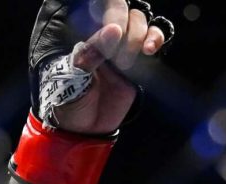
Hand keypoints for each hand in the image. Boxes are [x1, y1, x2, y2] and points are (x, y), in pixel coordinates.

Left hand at [35, 0, 170, 136]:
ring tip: (125, 64)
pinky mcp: (139, 58)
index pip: (99, 4)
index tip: (112, 28)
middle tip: (115, 57)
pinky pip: (155, 36)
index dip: (111, 8)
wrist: (83, 129)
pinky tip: (151, 49)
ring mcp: (122, 44)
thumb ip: (90, 53)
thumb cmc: (68, 101)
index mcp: (81, 34)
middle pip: (124, 9)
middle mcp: (103, 34)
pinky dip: (157, 37)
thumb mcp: (70, 79)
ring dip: (138, 35)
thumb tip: (113, 29)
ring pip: (140, 19)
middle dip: (124, 27)